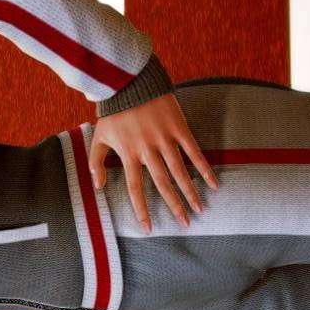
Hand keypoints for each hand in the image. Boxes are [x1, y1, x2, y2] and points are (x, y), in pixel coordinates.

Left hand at [89, 95, 218, 230]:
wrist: (130, 81)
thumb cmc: (114, 111)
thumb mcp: (99, 136)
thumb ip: (96, 162)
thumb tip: (98, 186)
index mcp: (128, 154)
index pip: (136, 189)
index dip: (142, 209)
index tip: (149, 228)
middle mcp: (148, 149)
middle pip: (162, 183)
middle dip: (174, 205)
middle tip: (186, 223)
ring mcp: (164, 138)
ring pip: (180, 171)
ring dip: (191, 191)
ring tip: (200, 208)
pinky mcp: (178, 127)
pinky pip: (194, 151)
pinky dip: (204, 167)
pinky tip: (213, 182)